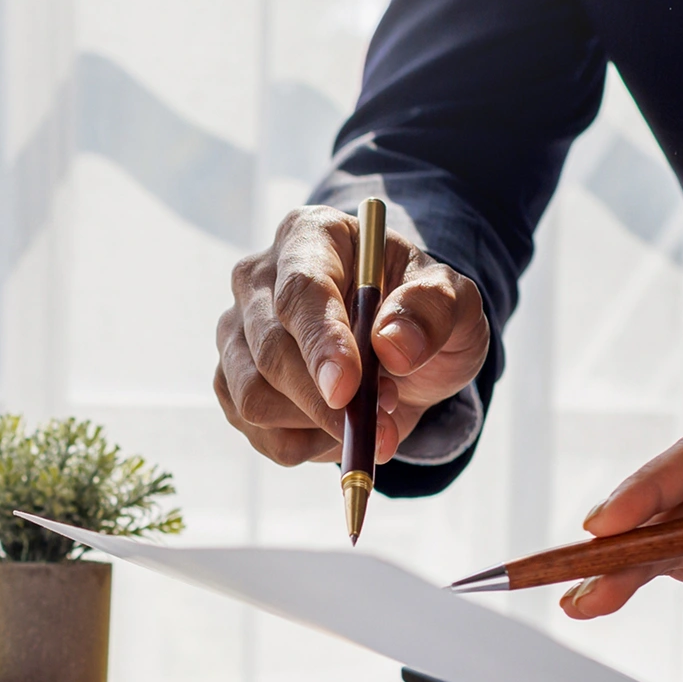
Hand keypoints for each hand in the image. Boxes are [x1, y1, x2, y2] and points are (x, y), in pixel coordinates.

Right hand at [212, 205, 490, 467]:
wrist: (398, 349)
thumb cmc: (420, 314)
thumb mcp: (453, 302)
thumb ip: (433, 311)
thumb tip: (393, 346)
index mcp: (310, 236)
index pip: (301, 291)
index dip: (321, 343)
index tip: (347, 390)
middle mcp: (256, 279)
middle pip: (270, 352)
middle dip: (327, 400)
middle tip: (385, 416)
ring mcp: (235, 332)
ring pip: (254, 399)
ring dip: (318, 424)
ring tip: (367, 414)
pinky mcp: (230, 382)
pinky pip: (257, 432)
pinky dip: (305, 444)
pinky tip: (335, 425)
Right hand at [562, 422, 682, 681]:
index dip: (654, 485)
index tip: (609, 521)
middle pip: (682, 495)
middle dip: (623, 529)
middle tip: (572, 564)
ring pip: (672, 535)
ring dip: (620, 564)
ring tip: (578, 596)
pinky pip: (682, 570)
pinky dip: (637, 584)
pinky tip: (602, 599)